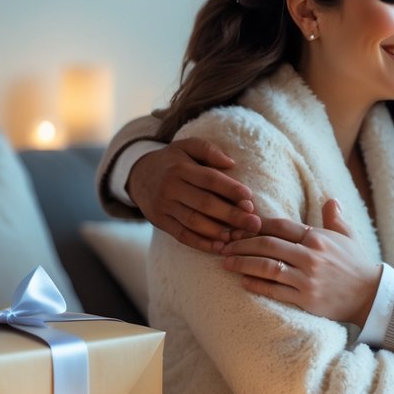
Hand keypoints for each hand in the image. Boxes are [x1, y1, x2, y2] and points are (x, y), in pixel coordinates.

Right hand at [128, 138, 260, 252]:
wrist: (139, 174)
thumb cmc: (172, 161)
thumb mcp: (186, 146)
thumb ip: (208, 150)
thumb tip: (231, 163)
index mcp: (180, 168)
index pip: (209, 179)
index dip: (230, 189)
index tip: (250, 198)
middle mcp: (170, 187)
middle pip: (204, 203)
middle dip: (232, 215)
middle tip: (254, 224)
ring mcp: (163, 206)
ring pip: (193, 221)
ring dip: (218, 232)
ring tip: (240, 237)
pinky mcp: (160, 221)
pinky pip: (182, 235)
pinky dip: (201, 243)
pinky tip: (219, 247)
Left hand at [221, 199, 381, 323]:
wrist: (371, 296)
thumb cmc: (357, 265)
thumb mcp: (348, 237)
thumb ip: (335, 218)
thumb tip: (331, 200)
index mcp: (317, 237)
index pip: (279, 226)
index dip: (255, 225)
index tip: (239, 226)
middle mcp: (311, 255)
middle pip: (267, 245)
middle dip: (241, 244)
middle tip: (224, 245)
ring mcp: (307, 278)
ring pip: (267, 267)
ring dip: (242, 263)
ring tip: (226, 263)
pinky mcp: (306, 298)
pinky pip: (274, 290)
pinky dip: (256, 285)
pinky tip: (243, 281)